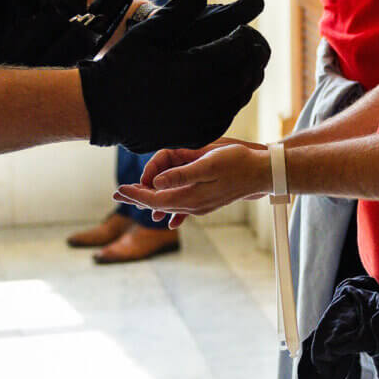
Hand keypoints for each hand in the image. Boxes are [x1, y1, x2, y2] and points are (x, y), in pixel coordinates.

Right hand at [78, 0, 269, 151]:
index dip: (244, 35)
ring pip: (242, 95)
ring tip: (239, 60)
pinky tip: (226, 84)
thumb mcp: (147, 33)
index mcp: (194, 71)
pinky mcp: (199, 136)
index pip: (238, 49)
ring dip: (246, 75)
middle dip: (251, 54)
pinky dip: (233, 98)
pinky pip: (229, 115)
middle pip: (246, 72)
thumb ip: (177, 11)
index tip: (240, 27)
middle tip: (248, 41)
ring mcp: (203, 122)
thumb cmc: (121, 67)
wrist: (101, 110)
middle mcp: (204, 100)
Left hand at [117, 141, 269, 220]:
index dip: (136, 194)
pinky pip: (181, 207)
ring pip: (168, 206)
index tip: (120, 189)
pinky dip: (167, 206)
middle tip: (117, 195)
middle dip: (137, 198)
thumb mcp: (209, 164)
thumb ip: (182, 174)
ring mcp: (200, 205)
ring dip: (150, 201)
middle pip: (158, 204)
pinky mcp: (206, 202)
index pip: (155, 199)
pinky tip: (163, 215)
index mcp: (191, 196)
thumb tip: (157, 182)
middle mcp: (194, 204)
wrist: (261, 174)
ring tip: (134, 197)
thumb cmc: (238, 164)